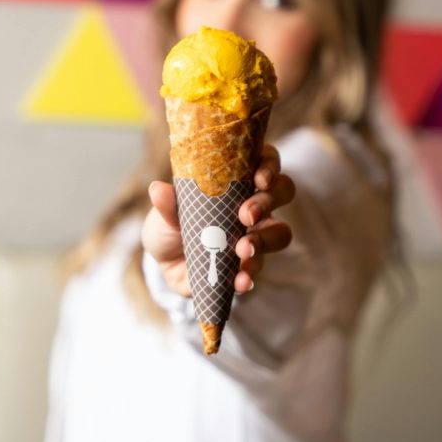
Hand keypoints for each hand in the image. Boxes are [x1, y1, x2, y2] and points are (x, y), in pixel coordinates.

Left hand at [141, 144, 294, 296]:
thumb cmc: (170, 226)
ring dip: (264, 240)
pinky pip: (259, 269)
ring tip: (243, 250)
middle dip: (267, 201)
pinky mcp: (250, 265)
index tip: (259, 178)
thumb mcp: (163, 215)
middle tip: (246, 215)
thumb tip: (158, 190)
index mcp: (237, 180)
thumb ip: (166, 204)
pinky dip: (250, 275)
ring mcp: (257, 234)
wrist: (165, 265)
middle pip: (282, 191)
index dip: (269, 165)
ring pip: (280, 232)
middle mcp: (255, 204)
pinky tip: (240, 280)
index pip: (266, 161)